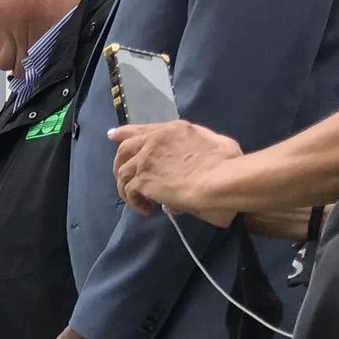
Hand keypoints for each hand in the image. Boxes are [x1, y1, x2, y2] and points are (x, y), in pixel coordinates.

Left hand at [109, 120, 243, 224]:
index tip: (112, 136)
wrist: (220, 180)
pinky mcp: (142, 179)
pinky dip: (134, 201)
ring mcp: (146, 159)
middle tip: (123, 178)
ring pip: (122, 172)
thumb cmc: (227, 164)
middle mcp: (155, 140)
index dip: (124, 133)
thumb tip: (191, 162)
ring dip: (127, 187)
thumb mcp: (217, 143)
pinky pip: (129, 191)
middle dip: (119, 163)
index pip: (142, 129)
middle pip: (124, 149)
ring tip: (138, 200)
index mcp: (173, 129)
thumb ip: (200, 146)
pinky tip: (146, 209)